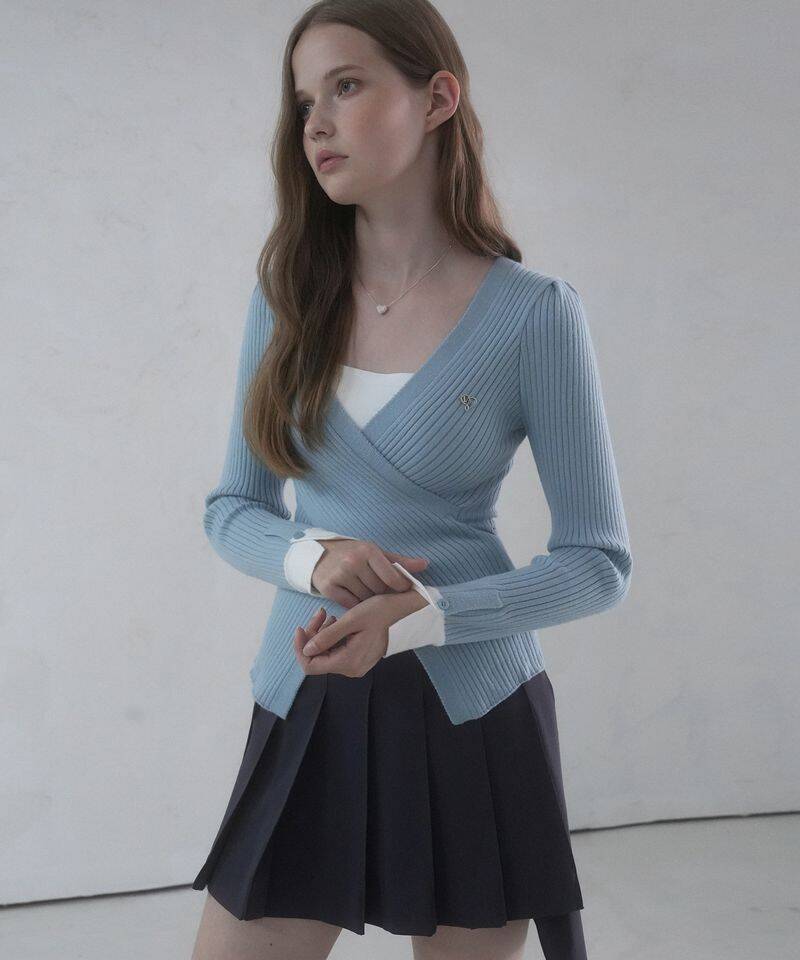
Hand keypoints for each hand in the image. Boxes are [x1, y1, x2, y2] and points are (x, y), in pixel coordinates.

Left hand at [294, 592, 422, 676]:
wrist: (398, 608)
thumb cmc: (377, 611)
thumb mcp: (350, 620)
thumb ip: (326, 637)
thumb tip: (305, 650)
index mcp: (348, 662)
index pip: (311, 666)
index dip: (300, 648)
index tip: (300, 627)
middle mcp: (351, 669)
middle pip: (318, 659)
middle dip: (312, 636)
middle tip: (319, 614)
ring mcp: (355, 665)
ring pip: (326, 654)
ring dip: (321, 634)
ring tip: (329, 616)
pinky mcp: (357, 658)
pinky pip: (336, 651)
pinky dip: (331, 637)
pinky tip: (336, 622)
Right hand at [310, 538, 428, 608]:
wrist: (320, 555)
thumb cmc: (353, 554)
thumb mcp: (375, 553)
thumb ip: (399, 562)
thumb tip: (425, 564)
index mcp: (368, 550)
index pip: (392, 577)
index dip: (400, 586)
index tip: (401, 588)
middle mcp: (353, 562)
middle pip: (379, 590)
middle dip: (381, 592)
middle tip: (377, 588)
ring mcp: (340, 575)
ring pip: (366, 599)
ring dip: (368, 600)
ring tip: (364, 590)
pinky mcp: (329, 587)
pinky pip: (351, 605)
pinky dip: (355, 604)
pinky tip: (353, 596)